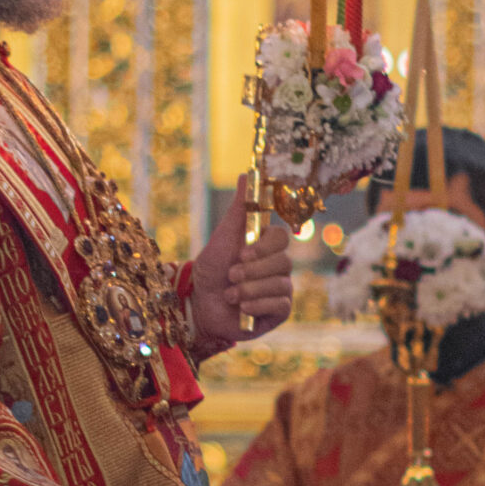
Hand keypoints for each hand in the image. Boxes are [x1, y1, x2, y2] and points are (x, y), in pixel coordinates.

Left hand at [190, 177, 292, 346]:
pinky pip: (281, 304)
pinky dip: (258, 305)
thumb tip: (247, 173)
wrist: (200, 305)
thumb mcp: (223, 236)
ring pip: (280, 284)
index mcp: (266, 245)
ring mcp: (281, 288)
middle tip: (231, 275)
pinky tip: (242, 308)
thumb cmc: (211, 269)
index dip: (264, 246)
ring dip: (249, 289)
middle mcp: (278, 265)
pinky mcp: (279, 311)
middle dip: (252, 271)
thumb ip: (239, 208)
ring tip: (230, 295)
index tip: (242, 253)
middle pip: (284, 262)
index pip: (281, 238)